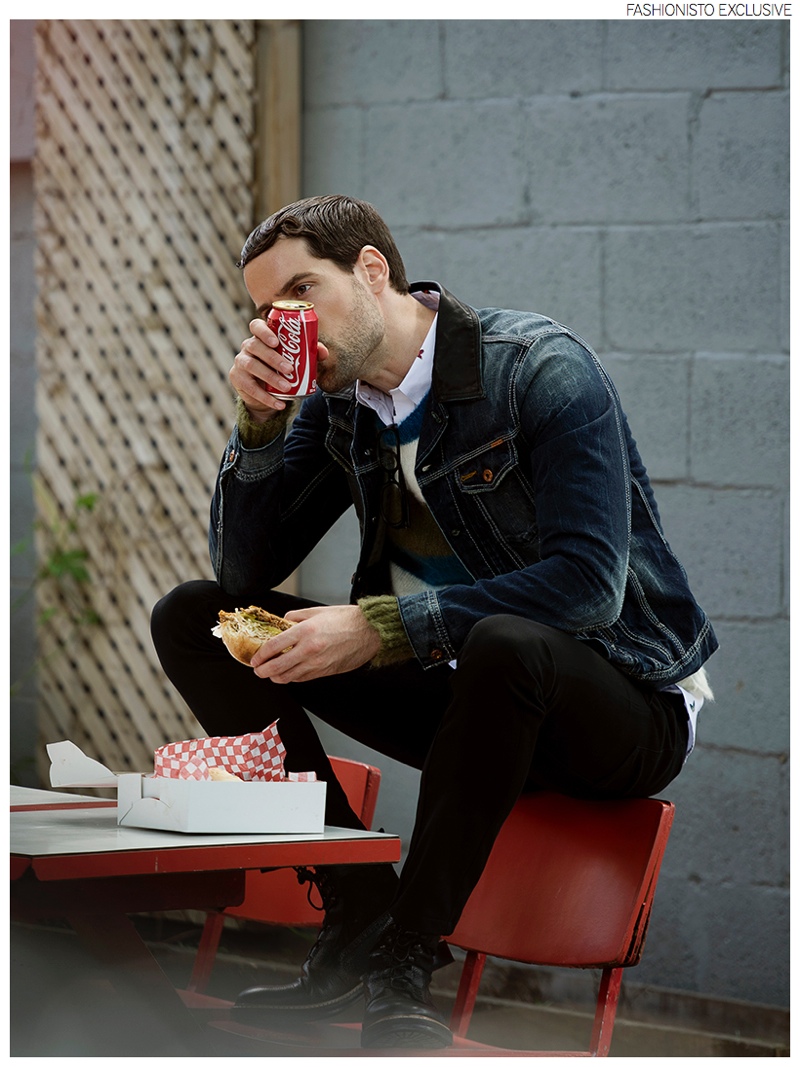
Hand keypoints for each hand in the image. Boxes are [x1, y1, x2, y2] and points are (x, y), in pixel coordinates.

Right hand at [230, 319, 328, 422]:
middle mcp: (248, 346)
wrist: (267, 394)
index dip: (264, 331)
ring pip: (251, 366)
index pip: (256, 326)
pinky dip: (266, 397)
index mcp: (261, 337)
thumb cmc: (282, 369)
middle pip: (255, 346)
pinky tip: (279, 403)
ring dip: (270, 377)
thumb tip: (322, 352)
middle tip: (290, 369)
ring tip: (287, 387)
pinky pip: (250, 388)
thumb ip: (310, 353)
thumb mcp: (296, 360)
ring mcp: (240, 362)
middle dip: (273, 357)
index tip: (276, 341)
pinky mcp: (237, 379)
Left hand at [250, 605, 381, 683]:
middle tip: (258, 670)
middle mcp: (309, 650)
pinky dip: (292, 678)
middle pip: (277, 667)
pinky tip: (289, 673)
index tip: (255, 658)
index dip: (260, 655)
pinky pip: (302, 679)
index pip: (273, 646)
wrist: (370, 632)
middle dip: (262, 671)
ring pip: (288, 677)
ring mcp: (317, 663)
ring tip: (271, 673)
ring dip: (276, 677)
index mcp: (305, 631)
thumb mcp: (318, 611)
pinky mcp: (325, 672)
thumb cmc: (348, 619)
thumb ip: (297, 616)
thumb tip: (284, 621)